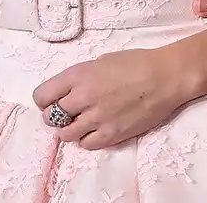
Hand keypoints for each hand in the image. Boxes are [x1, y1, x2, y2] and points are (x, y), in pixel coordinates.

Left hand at [33, 47, 192, 149]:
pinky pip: (87, 144)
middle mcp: (83, 97)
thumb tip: (68, 92)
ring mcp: (97, 117)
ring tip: (80, 124)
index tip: (50, 102)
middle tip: (66, 115)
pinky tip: (95, 130)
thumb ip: (80, 78)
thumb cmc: (135, 63)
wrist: (165, 76)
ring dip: (69, 131)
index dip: (44, 101)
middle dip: (55, 117)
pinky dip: (87, 140)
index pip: (42, 95)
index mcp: (77, 75)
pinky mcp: (112, 134)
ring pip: (66, 134)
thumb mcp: (100, 62)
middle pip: (51, 117)